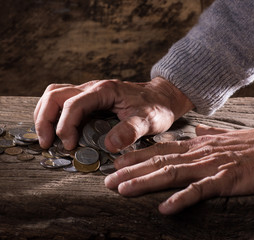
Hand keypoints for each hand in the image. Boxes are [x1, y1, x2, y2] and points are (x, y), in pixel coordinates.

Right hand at [34, 77, 192, 151]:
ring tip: (46, 136)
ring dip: (45, 115)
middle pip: (55, 95)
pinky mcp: (90, 100)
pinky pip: (64, 102)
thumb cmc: (156, 106)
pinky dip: (54, 115)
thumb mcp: (149, 119)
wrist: (162, 97)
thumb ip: (131, 130)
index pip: (74, 104)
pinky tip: (58, 129)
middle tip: (46, 142)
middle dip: (45, 119)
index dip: (66, 125)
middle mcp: (93, 88)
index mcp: (105, 91)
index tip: (69, 145)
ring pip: (55, 95)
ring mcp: (90, 93)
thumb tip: (109, 145)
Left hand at [105, 125, 253, 214]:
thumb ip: (208, 134)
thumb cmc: (251, 144)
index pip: (160, 149)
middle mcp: (197, 154)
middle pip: (157, 161)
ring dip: (145, 182)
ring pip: (170, 173)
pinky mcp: (225, 180)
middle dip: (130, 170)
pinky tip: (164, 209)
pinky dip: (181, 199)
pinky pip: (199, 191)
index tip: (117, 161)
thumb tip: (197, 130)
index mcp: (196, 145)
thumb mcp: (225, 136)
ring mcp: (209, 166)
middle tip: (107, 180)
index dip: (136, 155)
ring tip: (123, 190)